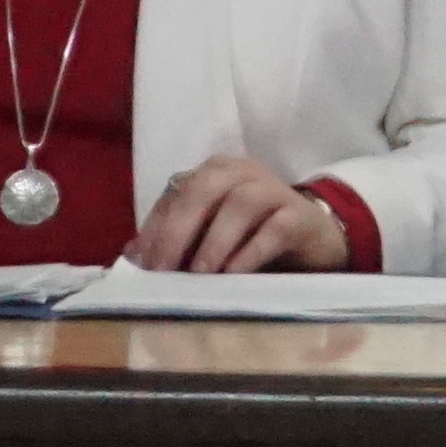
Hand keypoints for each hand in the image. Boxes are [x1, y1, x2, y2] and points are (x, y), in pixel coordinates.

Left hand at [128, 156, 349, 275]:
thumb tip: (132, 255)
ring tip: (200, 273)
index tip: (142, 262)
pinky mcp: (301, 216)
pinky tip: (234, 273)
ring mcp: (275, 191)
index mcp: (215, 173)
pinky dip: (250, 251)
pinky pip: (276, 228)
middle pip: (205, 189)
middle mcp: (244, 173)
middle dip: (178, 229)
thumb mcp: (208, 234)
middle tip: (164, 268)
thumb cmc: (250, 236)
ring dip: (215, 240)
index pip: (177, 192)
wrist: (313, 239)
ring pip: (241, 203)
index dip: (156, 226)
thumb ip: (174, 239)